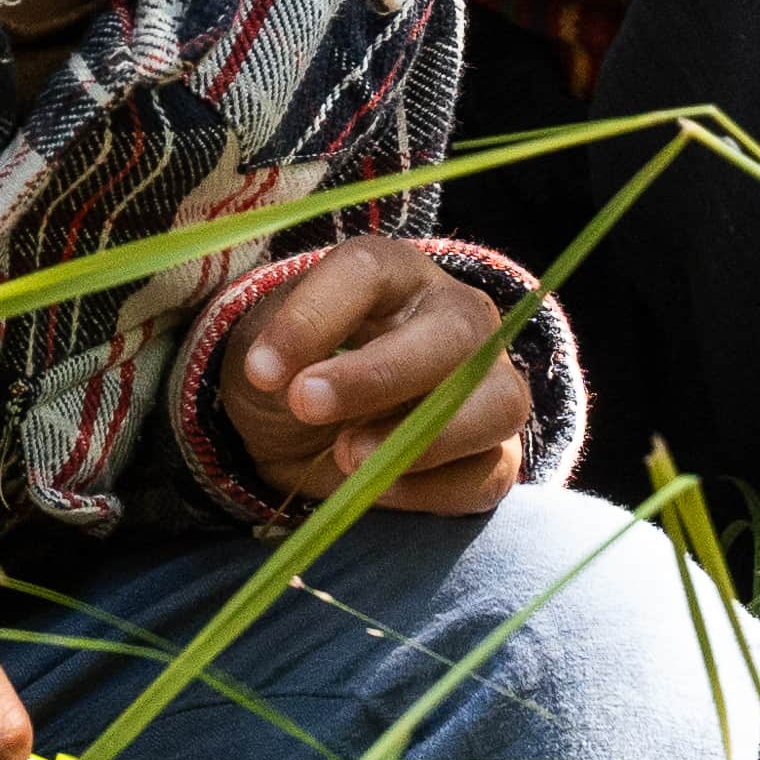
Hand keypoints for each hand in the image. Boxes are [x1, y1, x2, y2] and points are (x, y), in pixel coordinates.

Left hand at [216, 243, 533, 512]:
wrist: (309, 432)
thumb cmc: (296, 372)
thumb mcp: (264, 351)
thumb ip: (274, 357)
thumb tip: (301, 390)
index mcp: (396, 273)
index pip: (368, 271)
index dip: (314, 318)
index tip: (260, 371)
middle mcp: (458, 317)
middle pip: (453, 331)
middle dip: (377, 375)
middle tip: (307, 405)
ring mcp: (491, 384)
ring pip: (498, 403)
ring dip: (427, 437)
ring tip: (348, 456)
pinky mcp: (496, 450)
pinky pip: (490, 472)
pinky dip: (433, 487)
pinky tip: (376, 487)